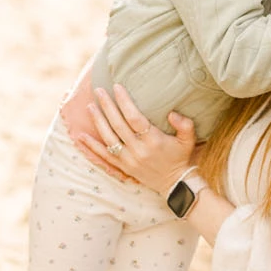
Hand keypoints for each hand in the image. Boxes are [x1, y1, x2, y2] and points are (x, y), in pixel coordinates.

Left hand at [77, 85, 196, 197]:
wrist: (175, 183)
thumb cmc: (180, 157)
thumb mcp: (188, 140)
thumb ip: (184, 124)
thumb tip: (172, 113)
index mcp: (154, 140)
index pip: (134, 118)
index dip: (124, 102)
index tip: (116, 87)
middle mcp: (139, 150)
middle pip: (118, 125)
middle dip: (107, 106)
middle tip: (98, 90)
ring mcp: (129, 159)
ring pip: (109, 138)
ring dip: (98, 121)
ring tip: (90, 106)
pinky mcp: (123, 167)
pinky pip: (104, 156)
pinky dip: (92, 146)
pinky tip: (81, 135)